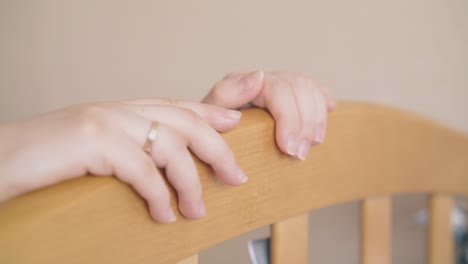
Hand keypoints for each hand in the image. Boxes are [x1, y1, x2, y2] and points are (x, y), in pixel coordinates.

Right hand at [0, 99, 246, 222]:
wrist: (0, 160)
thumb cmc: (49, 162)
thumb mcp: (99, 151)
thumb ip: (132, 152)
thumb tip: (162, 174)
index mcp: (122, 109)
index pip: (177, 105)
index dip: (211, 112)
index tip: (236, 123)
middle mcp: (119, 110)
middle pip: (186, 122)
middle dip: (217, 150)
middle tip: (235, 177)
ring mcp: (107, 121)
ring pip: (171, 146)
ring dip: (190, 183)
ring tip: (196, 210)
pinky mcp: (93, 140)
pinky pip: (142, 169)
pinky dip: (159, 196)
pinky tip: (164, 216)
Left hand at [203, 70, 335, 159]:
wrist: (208, 141)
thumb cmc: (208, 134)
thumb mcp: (208, 119)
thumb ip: (227, 96)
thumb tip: (259, 75)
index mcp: (241, 82)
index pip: (277, 89)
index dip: (288, 118)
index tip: (289, 149)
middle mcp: (262, 79)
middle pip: (299, 87)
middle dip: (304, 123)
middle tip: (300, 155)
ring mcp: (277, 85)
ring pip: (310, 88)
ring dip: (316, 118)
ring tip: (313, 144)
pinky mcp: (287, 96)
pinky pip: (314, 88)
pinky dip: (323, 99)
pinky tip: (330, 108)